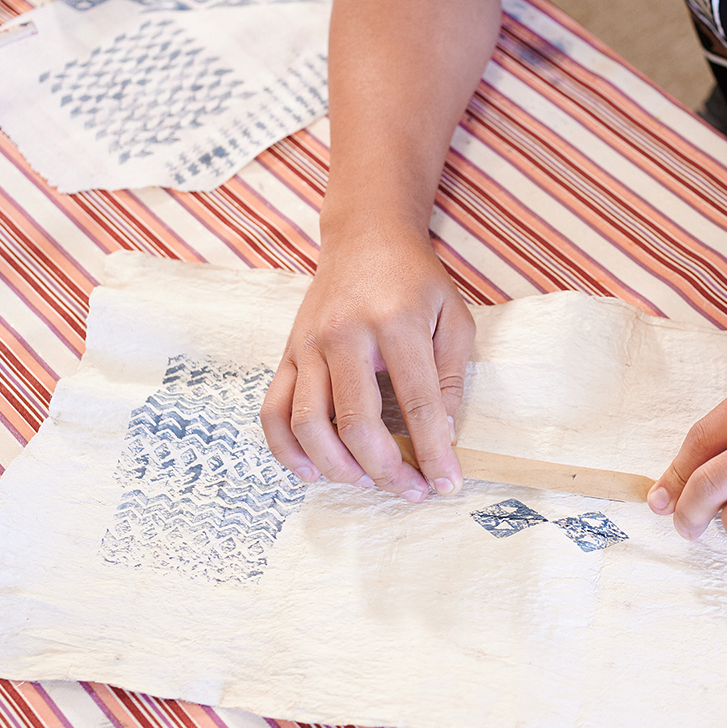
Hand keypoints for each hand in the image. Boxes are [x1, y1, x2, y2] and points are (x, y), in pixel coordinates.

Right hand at [260, 219, 474, 501]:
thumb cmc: (415, 280)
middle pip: (357, 422)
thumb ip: (450, 375)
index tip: (447, 485)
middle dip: (386, 470)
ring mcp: (308, 345)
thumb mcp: (453, 316)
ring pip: (308, 423)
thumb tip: (440, 434)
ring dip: (337, 466)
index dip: (432, 451)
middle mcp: (344, 336)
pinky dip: (286, 449)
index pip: (416, 403)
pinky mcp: (287, 353)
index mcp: (395, 324)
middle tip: (411, 490)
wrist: (365, 237)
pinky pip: (273, 410)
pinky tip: (311, 471)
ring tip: (367, 482)